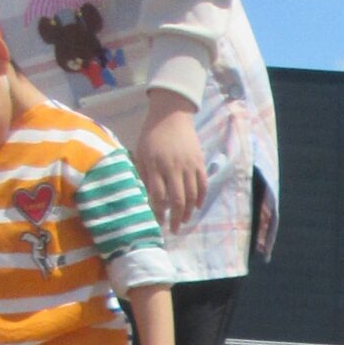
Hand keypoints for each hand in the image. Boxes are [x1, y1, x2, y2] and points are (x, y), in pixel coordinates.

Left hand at [135, 92, 208, 231]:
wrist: (171, 114)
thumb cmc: (151, 134)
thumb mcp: (140, 152)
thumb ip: (144, 174)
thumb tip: (149, 196)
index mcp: (155, 165)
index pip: (157, 195)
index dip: (158, 212)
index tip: (157, 223)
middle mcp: (173, 168)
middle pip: (177, 200)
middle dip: (175, 218)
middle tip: (173, 230)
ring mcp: (189, 166)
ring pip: (191, 196)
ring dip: (188, 212)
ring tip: (184, 221)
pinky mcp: (199, 163)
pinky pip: (202, 186)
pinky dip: (200, 199)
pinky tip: (196, 207)